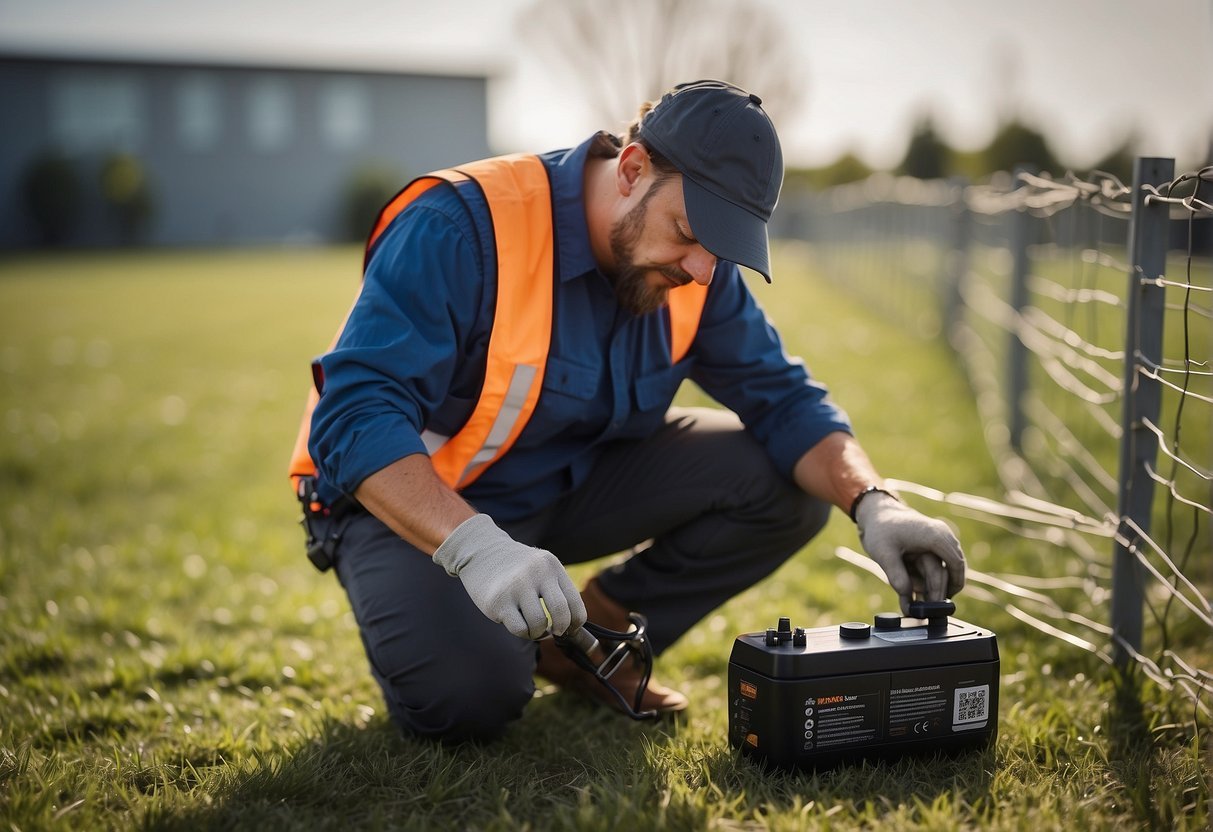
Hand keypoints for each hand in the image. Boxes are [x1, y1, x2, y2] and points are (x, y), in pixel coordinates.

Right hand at [433, 514, 586, 639]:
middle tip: (555, 631)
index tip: (570, 628)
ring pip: (539, 625)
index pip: (574, 603)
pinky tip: (517, 622)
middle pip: (561, 614)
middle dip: (561, 629)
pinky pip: (520, 629)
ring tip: (532, 625)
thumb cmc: (516, 566)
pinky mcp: (498, 601)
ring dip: (538, 632)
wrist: (481, 550)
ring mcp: (516, 587)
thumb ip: (556, 589)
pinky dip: (523, 632)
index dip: (576, 622)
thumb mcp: (541, 567)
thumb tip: (570, 626)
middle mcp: (536, 574)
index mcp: (551, 566)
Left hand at [855, 493, 964, 614]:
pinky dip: (922, 582)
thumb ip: (897, 576)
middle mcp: (941, 538)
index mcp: (935, 536)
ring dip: (925, 589)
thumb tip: (908, 599)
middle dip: (934, 593)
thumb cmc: (880, 529)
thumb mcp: (883, 553)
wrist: (876, 512)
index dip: (953, 585)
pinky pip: (931, 569)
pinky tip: (909, 597)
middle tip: (922, 612)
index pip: (955, 564)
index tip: (945, 603)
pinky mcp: (931, 548)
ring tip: (909, 605)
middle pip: (946, 572)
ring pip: (937, 573)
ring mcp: (937, 542)